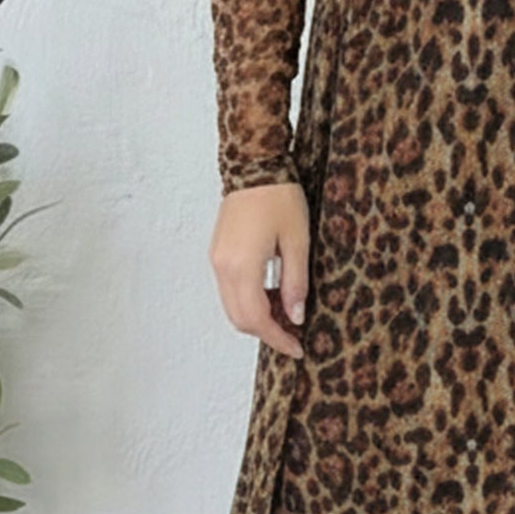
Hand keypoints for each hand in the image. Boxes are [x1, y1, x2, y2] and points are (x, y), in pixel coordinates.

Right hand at [210, 182, 309, 357]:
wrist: (254, 165)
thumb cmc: (279, 197)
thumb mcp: (297, 241)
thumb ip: (295, 282)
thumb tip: (296, 316)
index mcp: (242, 266)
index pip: (257, 319)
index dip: (278, 338)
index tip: (297, 348)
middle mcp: (223, 267)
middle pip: (240, 319)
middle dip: (267, 332)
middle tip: (295, 333)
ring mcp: (216, 260)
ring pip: (233, 306)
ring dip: (258, 316)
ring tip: (287, 311)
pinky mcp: (218, 253)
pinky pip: (230, 289)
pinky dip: (249, 300)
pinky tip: (272, 292)